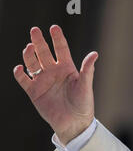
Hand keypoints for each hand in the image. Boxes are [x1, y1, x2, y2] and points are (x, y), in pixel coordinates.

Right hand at [13, 25, 97, 144]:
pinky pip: (23, 79)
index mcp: (67, 68)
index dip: (57, 38)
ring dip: (29, 55)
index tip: (54, 27)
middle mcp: (54, 72)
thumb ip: (87, 70)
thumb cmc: (83, 105)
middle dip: (39, 41)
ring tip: (29, 48)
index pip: (61, 49)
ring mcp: (43, 81)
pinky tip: (20, 68)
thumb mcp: (85, 86)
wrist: (74, 123)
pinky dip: (19, 73)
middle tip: (35, 30)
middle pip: (43, 52)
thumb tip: (94, 54)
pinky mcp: (34, 92)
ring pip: (32, 63)